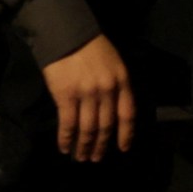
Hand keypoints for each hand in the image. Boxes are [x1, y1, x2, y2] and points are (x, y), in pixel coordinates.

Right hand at [40, 34, 135, 162]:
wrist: (67, 33)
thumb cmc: (91, 47)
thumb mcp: (114, 63)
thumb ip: (116, 85)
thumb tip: (112, 110)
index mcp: (122, 81)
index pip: (128, 114)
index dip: (126, 134)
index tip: (122, 148)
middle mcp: (107, 90)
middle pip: (106, 125)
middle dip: (101, 145)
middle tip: (96, 159)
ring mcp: (86, 94)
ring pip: (88, 129)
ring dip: (84, 146)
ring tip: (80, 157)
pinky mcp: (66, 96)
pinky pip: (68, 124)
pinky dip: (66, 138)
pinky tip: (64, 147)